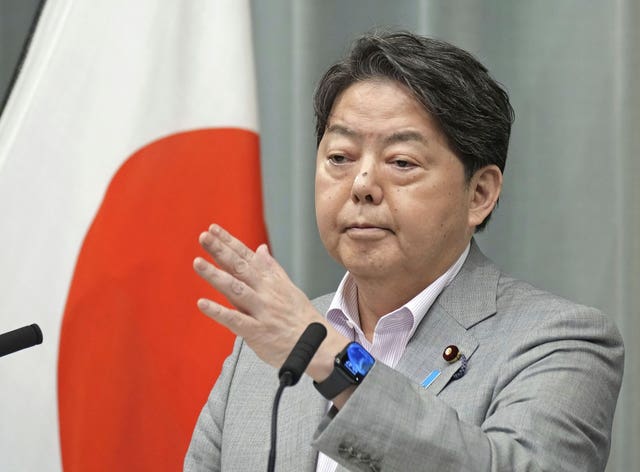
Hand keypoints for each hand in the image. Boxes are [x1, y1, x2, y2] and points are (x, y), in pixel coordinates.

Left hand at [193, 224, 346, 378]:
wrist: (317, 345)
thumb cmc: (301, 318)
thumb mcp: (289, 287)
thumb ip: (272, 268)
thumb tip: (260, 249)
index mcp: (271, 281)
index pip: (247, 257)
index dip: (229, 242)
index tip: (213, 230)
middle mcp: (265, 292)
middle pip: (240, 268)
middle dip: (221, 251)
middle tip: (204, 237)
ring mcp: (261, 311)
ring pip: (236, 289)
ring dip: (216, 276)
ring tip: (198, 263)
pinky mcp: (257, 332)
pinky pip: (235, 320)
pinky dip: (218, 312)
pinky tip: (202, 304)